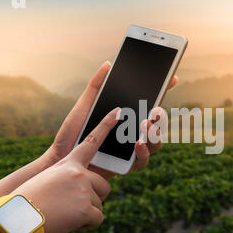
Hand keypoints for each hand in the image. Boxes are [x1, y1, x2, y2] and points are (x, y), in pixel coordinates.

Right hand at [13, 108, 119, 232]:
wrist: (15, 220)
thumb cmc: (27, 202)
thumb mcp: (47, 181)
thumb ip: (68, 179)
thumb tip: (82, 191)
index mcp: (67, 163)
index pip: (92, 142)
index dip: (106, 126)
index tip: (118, 112)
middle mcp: (78, 173)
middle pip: (104, 186)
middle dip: (93, 199)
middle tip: (70, 207)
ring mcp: (84, 189)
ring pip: (100, 204)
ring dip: (86, 214)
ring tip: (63, 214)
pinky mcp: (87, 208)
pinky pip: (98, 219)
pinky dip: (86, 225)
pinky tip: (67, 223)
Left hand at [42, 61, 177, 179]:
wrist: (61, 158)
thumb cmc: (72, 134)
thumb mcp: (84, 106)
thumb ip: (96, 86)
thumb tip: (108, 65)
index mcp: (126, 118)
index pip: (149, 104)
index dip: (163, 91)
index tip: (172, 78)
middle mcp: (132, 134)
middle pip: (157, 125)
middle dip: (161, 117)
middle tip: (155, 110)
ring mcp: (131, 151)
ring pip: (155, 143)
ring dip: (155, 134)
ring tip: (146, 125)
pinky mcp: (126, 167)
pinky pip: (142, 161)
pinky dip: (144, 152)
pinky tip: (138, 143)